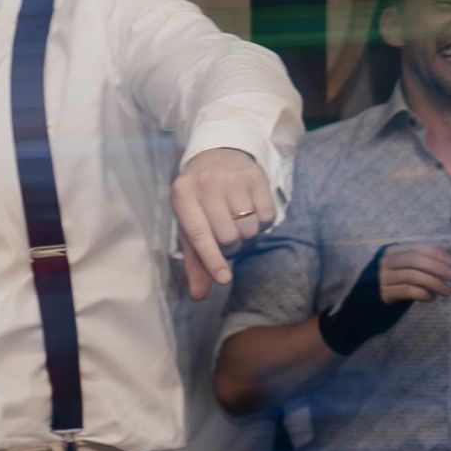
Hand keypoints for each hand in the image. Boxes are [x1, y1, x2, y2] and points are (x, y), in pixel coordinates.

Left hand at [172, 148, 275, 300]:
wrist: (217, 155)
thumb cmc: (200, 200)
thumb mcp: (189, 225)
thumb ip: (194, 262)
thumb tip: (198, 296)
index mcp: (182, 195)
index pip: (199, 235)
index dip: (212, 260)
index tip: (224, 280)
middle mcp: (206, 183)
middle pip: (228, 236)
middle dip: (231, 246)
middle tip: (228, 238)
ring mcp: (232, 177)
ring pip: (249, 228)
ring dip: (247, 235)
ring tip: (238, 223)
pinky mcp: (256, 175)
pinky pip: (267, 216)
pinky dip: (262, 223)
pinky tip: (251, 212)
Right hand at [378, 244, 450, 305]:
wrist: (367, 298)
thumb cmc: (393, 278)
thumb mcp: (405, 264)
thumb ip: (424, 255)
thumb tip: (447, 247)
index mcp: (392, 250)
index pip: (416, 247)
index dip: (435, 253)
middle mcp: (386, 262)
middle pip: (415, 260)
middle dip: (437, 267)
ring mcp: (383, 278)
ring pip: (413, 276)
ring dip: (434, 283)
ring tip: (447, 291)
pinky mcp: (384, 293)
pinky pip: (408, 291)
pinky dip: (423, 294)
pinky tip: (431, 297)